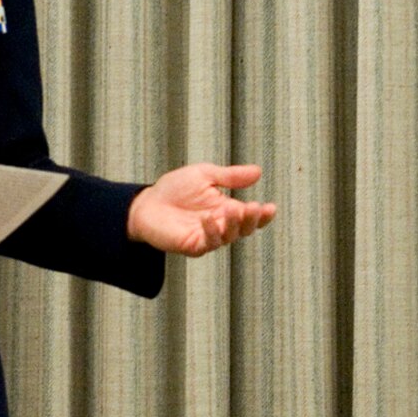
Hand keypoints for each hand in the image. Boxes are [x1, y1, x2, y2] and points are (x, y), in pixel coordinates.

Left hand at [127, 163, 276, 256]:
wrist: (146, 203)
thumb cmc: (175, 189)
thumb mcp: (205, 175)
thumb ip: (231, 176)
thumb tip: (258, 171)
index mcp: (227, 209)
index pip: (251, 216)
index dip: (263, 215)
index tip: (271, 207)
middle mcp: (221, 226)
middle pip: (244, 229)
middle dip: (252, 220)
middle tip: (254, 208)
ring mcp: (207, 237)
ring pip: (229, 237)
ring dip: (234, 225)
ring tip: (235, 209)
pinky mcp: (192, 245)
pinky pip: (207, 242)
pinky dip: (211, 230)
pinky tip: (209, 218)